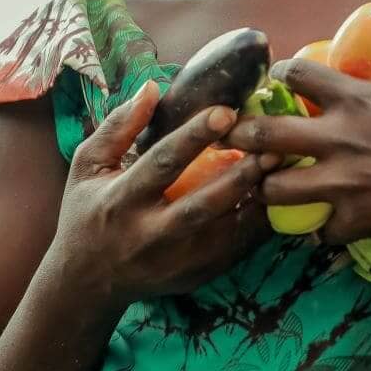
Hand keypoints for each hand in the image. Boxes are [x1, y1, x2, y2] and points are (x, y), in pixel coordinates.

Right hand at [56, 81, 277, 303]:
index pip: (162, 164)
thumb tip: (153, 87)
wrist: (87, 283)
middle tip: (273, 145)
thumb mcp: (88, 166)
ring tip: (283, 169)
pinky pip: (235, 251)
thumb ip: (118, 127)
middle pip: (203, 205)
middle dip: (241, 175)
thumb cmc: (87, 212)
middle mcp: (149, 234)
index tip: (226, 111)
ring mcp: (175, 261)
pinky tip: (275, 199)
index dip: (194, 137)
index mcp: (121, 200)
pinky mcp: (194, 277)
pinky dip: (257, 226)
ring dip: (258, 201)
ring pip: (226, 232)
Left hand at [225, 0, 370, 250]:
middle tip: (247, 136)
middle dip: (245, 134)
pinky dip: (319, 223)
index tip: (283, 79)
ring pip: (275, 189)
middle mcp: (343, 139)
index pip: (294, 73)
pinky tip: (329, 216)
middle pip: (264, 135)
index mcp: (361, 98)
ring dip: (272, 184)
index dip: (282, 73)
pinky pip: (317, 228)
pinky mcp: (359, 222)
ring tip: (279, 180)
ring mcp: (347, 184)